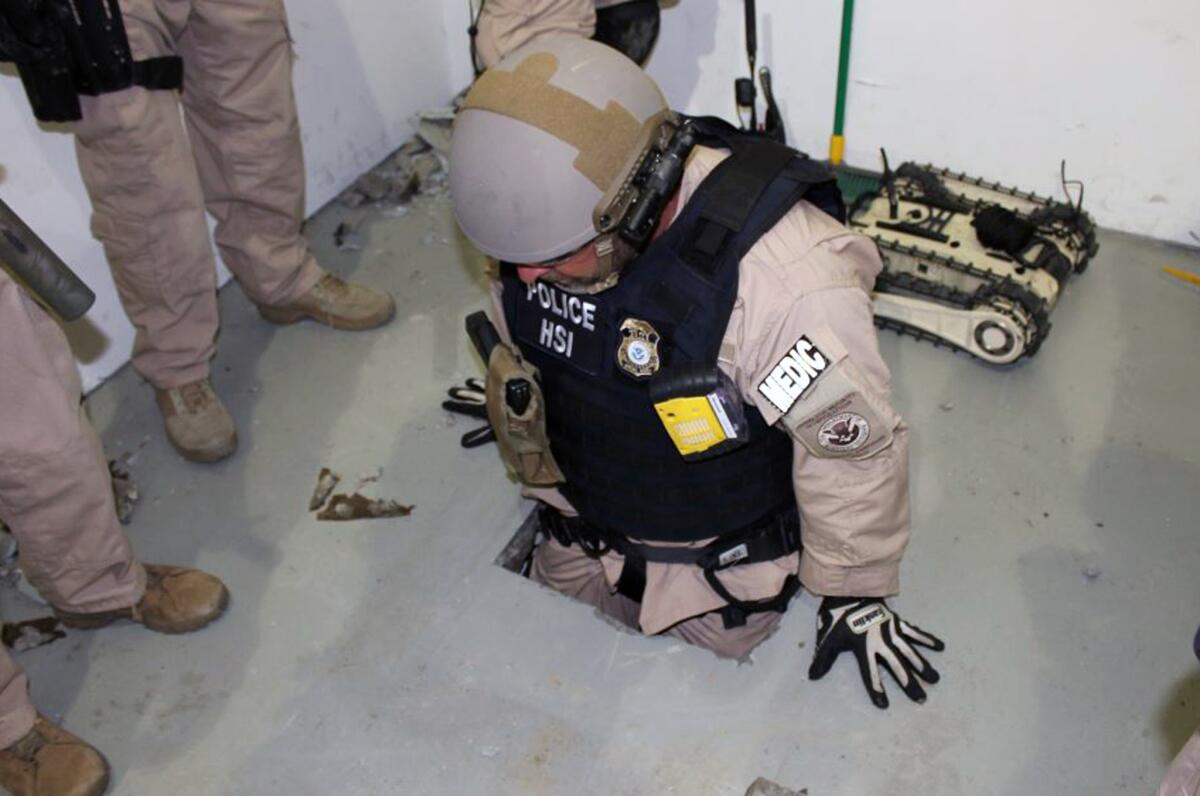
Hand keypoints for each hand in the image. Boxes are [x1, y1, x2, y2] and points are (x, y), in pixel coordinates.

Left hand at [808, 597, 943, 708]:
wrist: (847, 589)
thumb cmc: (837, 616)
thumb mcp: (827, 638)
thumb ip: (822, 658)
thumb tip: (813, 677)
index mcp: (863, 647)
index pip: (869, 672)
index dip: (876, 688)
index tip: (884, 705)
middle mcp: (881, 640)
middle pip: (897, 665)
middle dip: (909, 683)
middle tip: (921, 699)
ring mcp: (891, 630)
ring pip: (910, 651)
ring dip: (922, 665)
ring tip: (935, 679)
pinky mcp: (897, 621)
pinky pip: (914, 632)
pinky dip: (927, 639)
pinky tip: (941, 646)